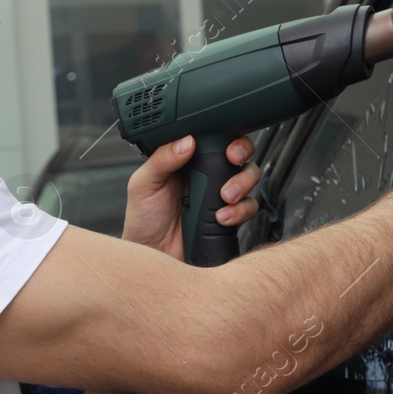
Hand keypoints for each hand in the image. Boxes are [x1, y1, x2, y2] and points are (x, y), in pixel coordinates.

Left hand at [122, 134, 261, 260]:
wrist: (151, 254)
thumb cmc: (143, 219)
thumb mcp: (144, 183)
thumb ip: (162, 159)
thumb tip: (186, 141)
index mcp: (187, 161)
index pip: (215, 140)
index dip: (227, 138)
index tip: (226, 145)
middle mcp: (207, 175)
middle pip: (240, 155)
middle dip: (242, 156)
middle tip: (232, 161)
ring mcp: (220, 196)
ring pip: (249, 179)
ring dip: (243, 184)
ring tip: (225, 197)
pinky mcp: (229, 217)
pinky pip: (248, 208)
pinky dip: (241, 211)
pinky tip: (222, 217)